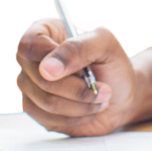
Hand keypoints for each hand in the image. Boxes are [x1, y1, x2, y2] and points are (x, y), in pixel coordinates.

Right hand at [15, 17, 138, 136]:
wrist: (121, 96)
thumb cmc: (113, 64)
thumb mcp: (106, 44)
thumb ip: (78, 48)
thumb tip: (47, 68)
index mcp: (46, 31)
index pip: (30, 44)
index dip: (52, 59)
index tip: (80, 71)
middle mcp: (32, 57)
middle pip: (39, 78)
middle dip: (78, 88)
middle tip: (104, 88)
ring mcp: (30, 84)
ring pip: (45, 102)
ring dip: (81, 104)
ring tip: (100, 98)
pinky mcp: (35, 109)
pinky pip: (47, 118)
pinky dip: (75, 117)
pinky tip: (88, 109)